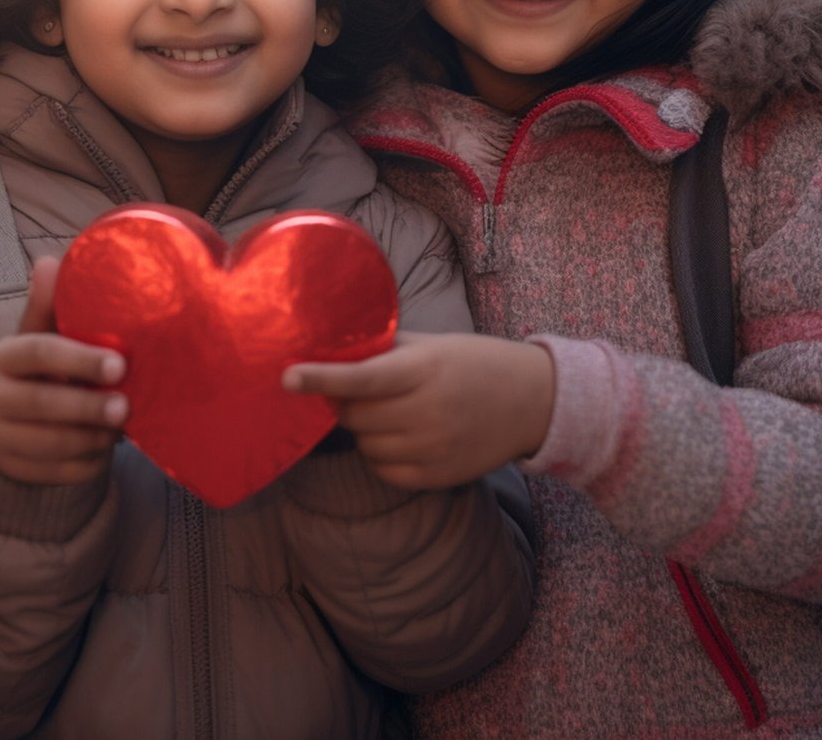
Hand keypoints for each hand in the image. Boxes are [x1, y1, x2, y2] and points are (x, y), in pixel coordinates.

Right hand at [0, 257, 128, 485]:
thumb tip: (49, 261)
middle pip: (44, 404)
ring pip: (53, 444)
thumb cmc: (31, 372)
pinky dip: (88, 462)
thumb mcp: (35, 339)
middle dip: (89, 407)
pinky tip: (104, 447)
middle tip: (125, 406)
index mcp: (0, 358)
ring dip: (94, 437)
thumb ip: (47, 308)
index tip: (119, 365)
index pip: (39, 354)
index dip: (80, 360)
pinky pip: (59, 472)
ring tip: (120, 425)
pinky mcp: (14, 470)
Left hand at [283, 332, 553, 489]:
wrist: (533, 402)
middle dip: (346, 402)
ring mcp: (432, 449)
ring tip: (393, 411)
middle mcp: (427, 412)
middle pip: (354, 415)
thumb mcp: (435, 344)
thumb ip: (386, 350)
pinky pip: (383, 470)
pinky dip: (381, 453)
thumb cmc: (476, 363)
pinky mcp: (436, 477)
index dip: (321, 378)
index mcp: (424, 371)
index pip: (362, 377)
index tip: (287, 377)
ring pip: (365, 445)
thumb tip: (332, 351)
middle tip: (362, 390)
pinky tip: (402, 435)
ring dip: (364, 429)